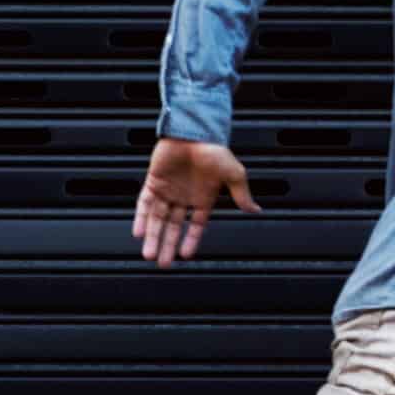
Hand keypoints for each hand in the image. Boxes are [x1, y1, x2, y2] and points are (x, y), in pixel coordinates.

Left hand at [131, 137, 260, 269]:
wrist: (194, 131)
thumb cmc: (214, 149)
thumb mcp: (233, 174)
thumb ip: (241, 194)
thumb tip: (255, 210)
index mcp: (204, 199)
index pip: (195, 226)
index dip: (190, 241)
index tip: (185, 255)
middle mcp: (184, 197)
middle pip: (174, 227)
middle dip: (168, 246)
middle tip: (163, 263)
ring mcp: (168, 190)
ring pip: (158, 219)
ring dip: (153, 236)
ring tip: (149, 253)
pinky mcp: (153, 182)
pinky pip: (145, 204)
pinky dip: (141, 218)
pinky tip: (139, 232)